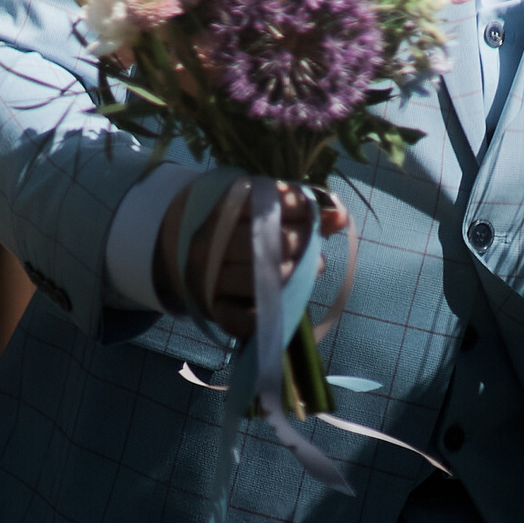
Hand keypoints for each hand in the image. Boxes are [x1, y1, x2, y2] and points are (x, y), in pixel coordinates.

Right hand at [157, 180, 348, 337]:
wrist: (182, 248)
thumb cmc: (236, 225)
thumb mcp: (261, 207)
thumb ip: (303, 208)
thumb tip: (341, 213)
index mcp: (225, 206)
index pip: (270, 204)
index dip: (299, 211)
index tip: (311, 218)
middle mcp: (212, 239)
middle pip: (269, 243)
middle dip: (301, 247)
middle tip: (313, 255)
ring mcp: (209, 275)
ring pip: (260, 280)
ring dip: (290, 280)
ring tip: (303, 274)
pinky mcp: (212, 307)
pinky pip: (237, 318)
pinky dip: (260, 318)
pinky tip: (277, 307)